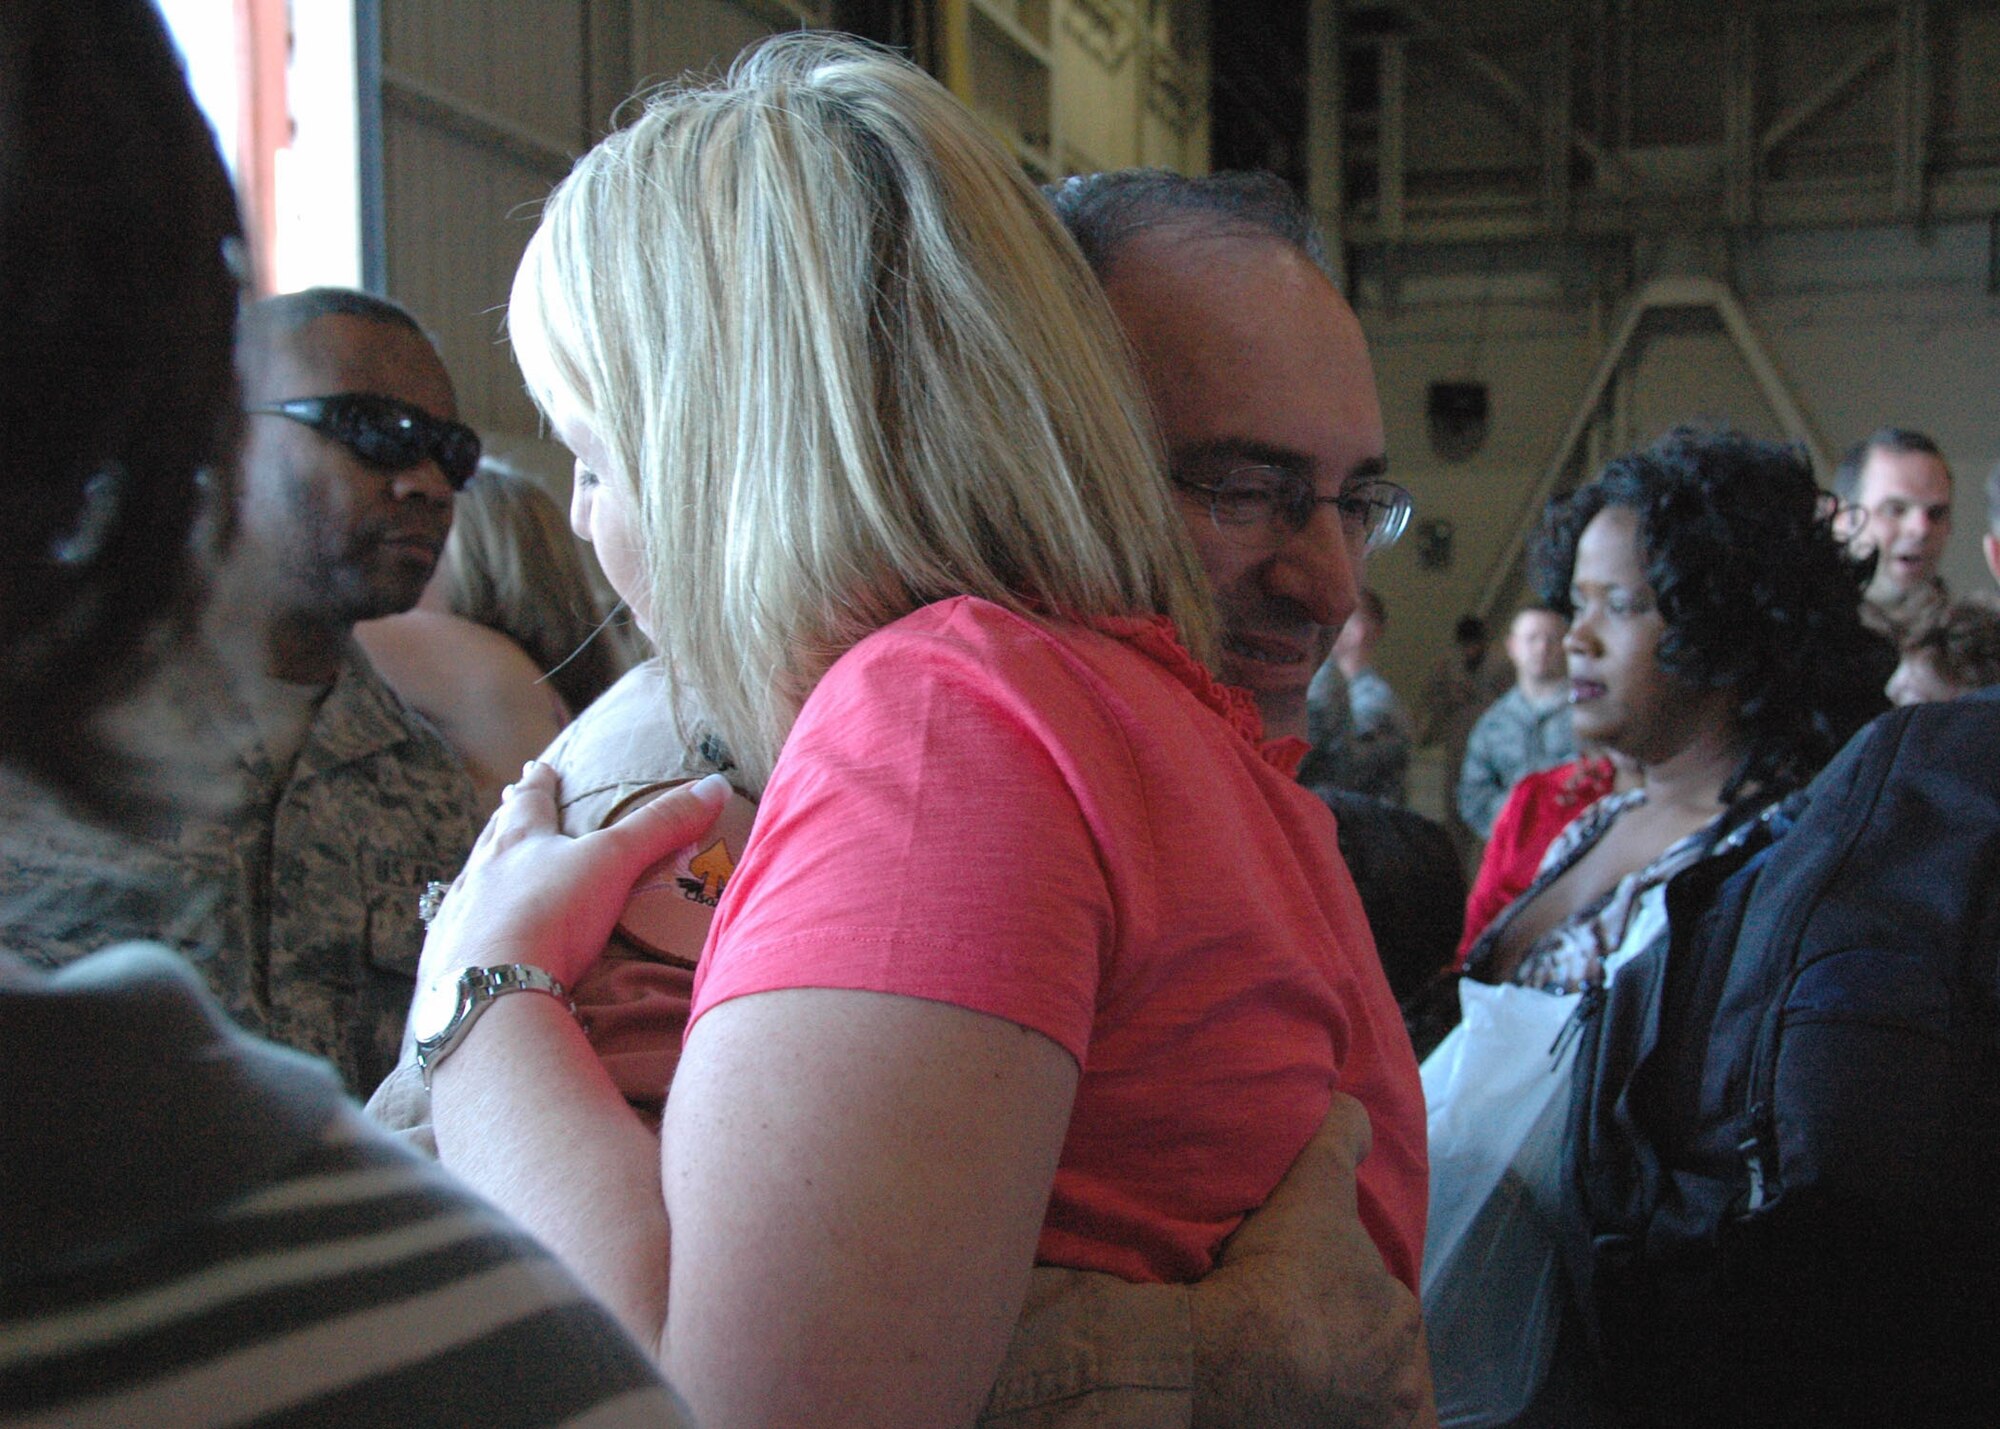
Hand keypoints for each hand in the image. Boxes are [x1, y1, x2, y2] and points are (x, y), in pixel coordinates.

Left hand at [418, 762, 730, 990]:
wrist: (491, 988)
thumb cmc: (551, 914)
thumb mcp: (613, 862)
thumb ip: (660, 827)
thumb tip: (714, 784)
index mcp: (519, 843)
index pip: (529, 803)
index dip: (537, 784)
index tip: (536, 768)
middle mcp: (480, 874)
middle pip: (493, 837)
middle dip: (503, 821)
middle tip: (505, 806)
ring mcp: (458, 917)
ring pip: (468, 884)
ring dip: (480, 874)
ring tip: (484, 870)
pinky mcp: (446, 961)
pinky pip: (453, 934)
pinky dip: (463, 927)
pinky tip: (464, 936)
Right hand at [1193, 1093, 1437, 1427]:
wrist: (1229, 1357)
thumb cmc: (1276, 1273)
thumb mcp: (1310, 1187)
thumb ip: (1337, 1140)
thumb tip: (1352, 1107)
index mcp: (1400, 1318)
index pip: (1374, 1297)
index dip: (1338, 1286)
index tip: (1300, 1284)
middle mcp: (1398, 1382)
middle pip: (1367, 1351)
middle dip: (1340, 1339)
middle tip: (1287, 1326)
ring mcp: (1367, 1423)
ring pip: (1351, 1395)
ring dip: (1328, 1382)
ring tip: (1280, 1367)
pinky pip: (1332, 1424)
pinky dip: (1314, 1414)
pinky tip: (1285, 1404)